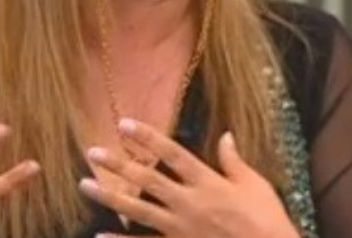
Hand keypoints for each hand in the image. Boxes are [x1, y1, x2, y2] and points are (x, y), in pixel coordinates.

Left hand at [79, 119, 298, 237]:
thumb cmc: (266, 220)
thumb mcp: (255, 185)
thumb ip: (234, 162)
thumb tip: (225, 135)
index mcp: (207, 183)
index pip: (172, 154)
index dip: (148, 138)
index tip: (125, 124)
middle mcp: (189, 203)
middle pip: (147, 180)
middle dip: (118, 165)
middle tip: (92, 152)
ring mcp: (181, 229)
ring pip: (138, 210)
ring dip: (110, 196)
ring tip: (85, 185)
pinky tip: (100, 234)